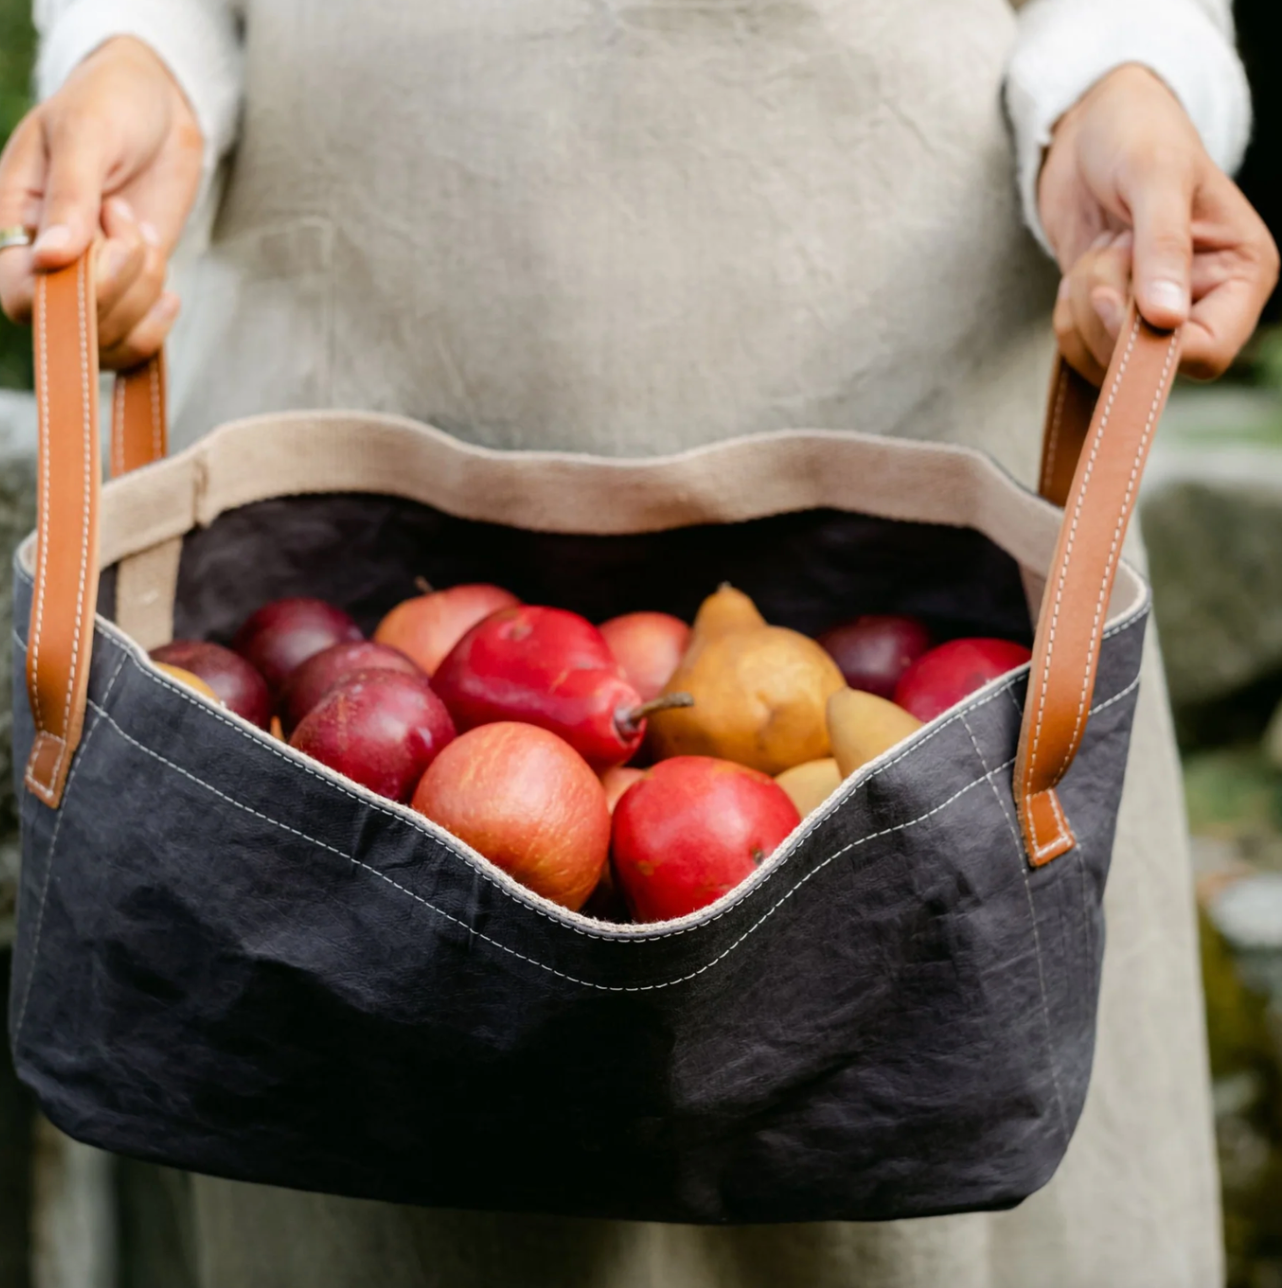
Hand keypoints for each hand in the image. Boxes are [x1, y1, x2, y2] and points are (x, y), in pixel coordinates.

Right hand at [0, 37, 202, 368]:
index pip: (17, 295)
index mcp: (11, 219)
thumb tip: (52, 256)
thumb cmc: (111, 104)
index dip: (61, 295)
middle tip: (123, 213)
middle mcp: (44, 262)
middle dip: (117, 279)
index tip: (96, 247)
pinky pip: (135, 345)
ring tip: (139, 229)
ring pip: (111, 338)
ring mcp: (89, 283)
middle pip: (73, 324)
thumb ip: (71, 195)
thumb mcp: (86, 133)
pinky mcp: (128, 293)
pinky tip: (168, 292)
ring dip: (143, 288)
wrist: (158, 106)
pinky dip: (156, 324)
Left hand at [1039, 63, 1277, 383]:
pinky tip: (1080, 270)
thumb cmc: (1137, 134)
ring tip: (1100, 251)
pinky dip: (1066, 316)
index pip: (1209, 352)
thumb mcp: (1155, 177)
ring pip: (1107, 364)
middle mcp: (1203, 303)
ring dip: (1082, 313)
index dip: (1155, 347)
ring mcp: (1153, 316)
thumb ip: (1162, 247)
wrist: (1089, 127)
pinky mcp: (1110, 318)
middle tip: (1107, 253)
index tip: (1113, 300)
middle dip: (1110, 320)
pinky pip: (1080, 350)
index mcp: (1241, 273)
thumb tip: (1166, 318)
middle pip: (1150, 366)